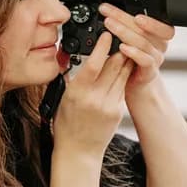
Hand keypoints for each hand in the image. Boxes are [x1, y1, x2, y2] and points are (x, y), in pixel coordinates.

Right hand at [51, 32, 134, 159]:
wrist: (78, 151)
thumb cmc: (66, 125)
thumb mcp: (62, 99)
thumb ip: (71, 78)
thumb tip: (74, 59)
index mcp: (77, 93)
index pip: (93, 64)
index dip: (102, 47)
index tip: (107, 35)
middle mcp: (94, 98)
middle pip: (114, 66)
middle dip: (118, 49)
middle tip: (119, 37)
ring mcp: (109, 105)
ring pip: (122, 74)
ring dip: (125, 60)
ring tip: (124, 49)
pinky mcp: (118, 111)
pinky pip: (123, 88)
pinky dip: (123, 76)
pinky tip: (122, 70)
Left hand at [98, 5, 173, 88]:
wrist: (137, 86)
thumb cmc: (134, 61)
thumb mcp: (133, 39)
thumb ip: (128, 25)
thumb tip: (109, 9)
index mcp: (159, 35)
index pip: (160, 23)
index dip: (149, 18)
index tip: (133, 11)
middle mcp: (160, 45)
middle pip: (146, 29)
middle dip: (124, 18)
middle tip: (107, 12)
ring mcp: (156, 59)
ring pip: (144, 43)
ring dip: (124, 32)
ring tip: (109, 25)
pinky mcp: (149, 72)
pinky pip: (145, 60)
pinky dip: (134, 53)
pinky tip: (122, 48)